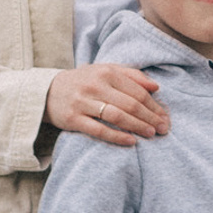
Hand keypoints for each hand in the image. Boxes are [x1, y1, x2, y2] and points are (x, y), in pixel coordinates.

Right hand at [44, 64, 168, 148]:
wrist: (47, 91)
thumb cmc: (83, 81)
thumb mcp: (105, 70)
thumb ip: (131, 75)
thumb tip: (156, 87)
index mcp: (106, 72)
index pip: (137, 90)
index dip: (154, 105)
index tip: (165, 116)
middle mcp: (95, 85)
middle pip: (129, 103)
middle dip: (150, 117)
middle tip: (164, 128)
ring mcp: (83, 102)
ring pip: (116, 116)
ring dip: (137, 126)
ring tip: (151, 134)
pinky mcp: (73, 119)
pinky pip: (98, 129)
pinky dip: (116, 136)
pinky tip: (131, 142)